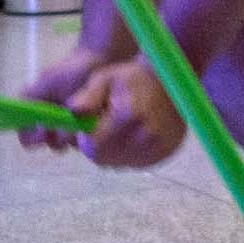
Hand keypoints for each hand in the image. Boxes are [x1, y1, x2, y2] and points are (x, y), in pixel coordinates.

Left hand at [17, 51, 184, 170]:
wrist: (171, 80)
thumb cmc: (132, 78)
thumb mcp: (105, 79)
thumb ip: (88, 97)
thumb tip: (72, 112)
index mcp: (128, 116)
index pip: (94, 148)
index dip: (86, 141)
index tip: (88, 128)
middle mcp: (145, 136)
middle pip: (105, 160)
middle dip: (98, 147)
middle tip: (103, 128)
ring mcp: (158, 147)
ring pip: (120, 164)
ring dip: (114, 152)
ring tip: (120, 129)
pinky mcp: (166, 153)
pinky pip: (136, 163)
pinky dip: (130, 154)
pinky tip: (134, 135)